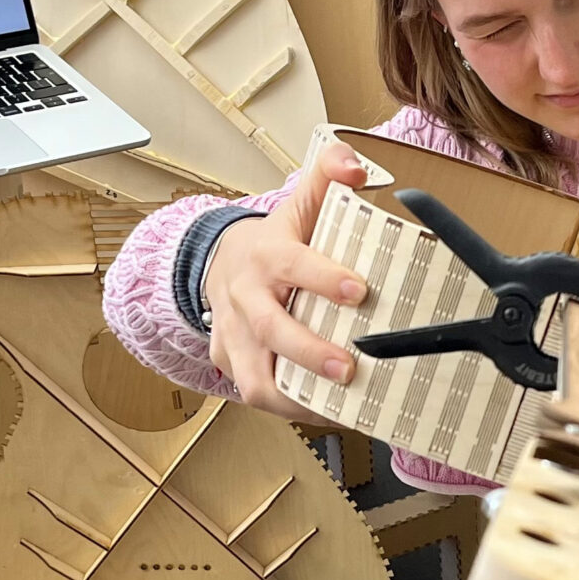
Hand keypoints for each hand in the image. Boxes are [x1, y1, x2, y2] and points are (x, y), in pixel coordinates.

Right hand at [203, 143, 371, 421]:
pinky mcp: (229, 363)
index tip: (359, 291)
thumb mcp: (298, 204)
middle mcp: (245, 298)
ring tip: (338, 407)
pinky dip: (290, 408)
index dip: (324, 278)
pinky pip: (256, 394)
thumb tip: (356, 166)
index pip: (293, 264)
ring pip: (253, 377)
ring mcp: (233, 336)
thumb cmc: (272, 241)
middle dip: (310, 353)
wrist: (218, 264)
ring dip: (294, 397)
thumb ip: (328, 176)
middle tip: (350, 368)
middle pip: (271, 329)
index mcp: (266, 255)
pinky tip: (327, 413)